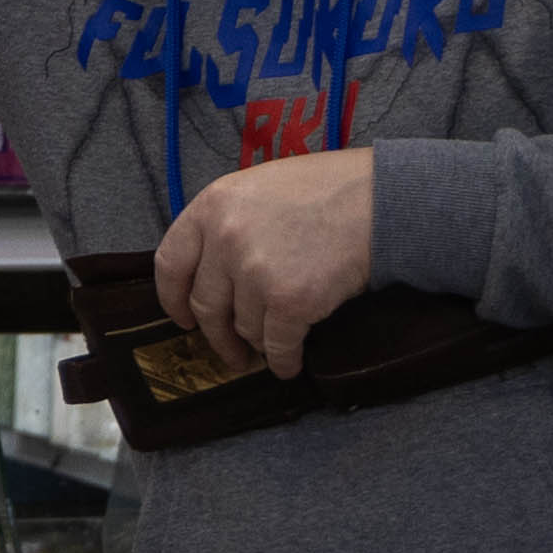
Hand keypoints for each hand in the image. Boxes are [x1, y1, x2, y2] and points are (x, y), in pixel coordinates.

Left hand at [153, 150, 379, 382]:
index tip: (183, 318)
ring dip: (257, 342)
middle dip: (217, 336)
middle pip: (205, 305)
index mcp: (212, 205)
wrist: (381, 200)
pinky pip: (277, 345)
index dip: (173, 298)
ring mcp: (256, 271)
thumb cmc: (326, 191)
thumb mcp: (258, 189)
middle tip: (230, 351)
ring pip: (243, 327)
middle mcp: (225, 238)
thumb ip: (226, 223)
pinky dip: (283, 361)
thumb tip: (210, 273)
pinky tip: (288, 363)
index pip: (170, 263)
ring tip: (271, 344)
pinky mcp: (290, 301)